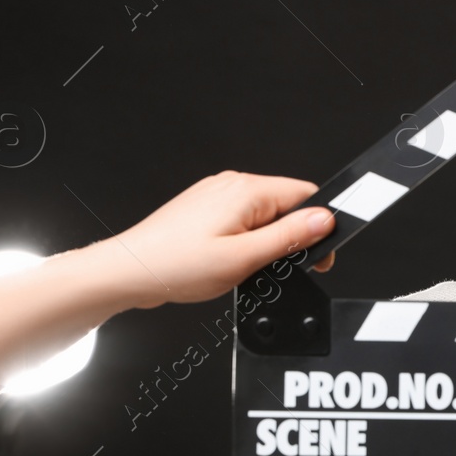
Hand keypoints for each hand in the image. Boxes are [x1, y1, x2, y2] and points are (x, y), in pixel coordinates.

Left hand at [101, 171, 337, 309]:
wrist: (132, 271)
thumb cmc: (176, 265)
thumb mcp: (245, 257)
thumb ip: (289, 237)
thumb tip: (324, 220)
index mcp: (247, 190)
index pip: (307, 195)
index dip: (319, 227)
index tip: (317, 255)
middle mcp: (232, 184)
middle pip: (287, 205)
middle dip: (291, 237)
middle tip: (277, 267)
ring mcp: (217, 193)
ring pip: (265, 214)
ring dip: (267, 241)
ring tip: (245, 264)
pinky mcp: (207, 206)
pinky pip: (244, 218)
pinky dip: (247, 240)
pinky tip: (230, 259)